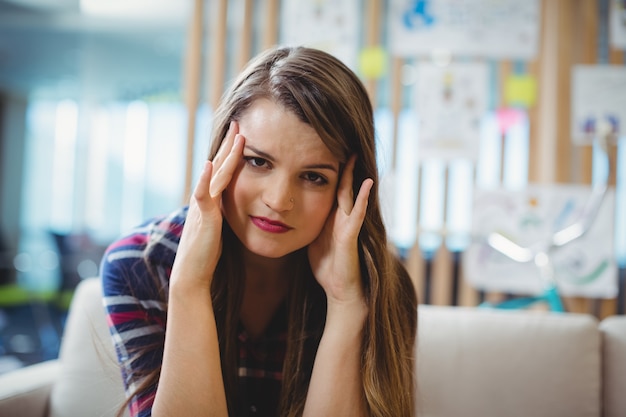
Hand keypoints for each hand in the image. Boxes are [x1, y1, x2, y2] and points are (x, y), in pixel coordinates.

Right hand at [171, 122, 244, 289]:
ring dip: (226, 153)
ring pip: (216, 174)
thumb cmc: (206, 254)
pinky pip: (204, 194)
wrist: (192, 273)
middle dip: (230, 144)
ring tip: (237, 135)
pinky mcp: (204, 217)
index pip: (223, 170)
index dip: (232, 152)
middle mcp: (205, 198)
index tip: (242, 135)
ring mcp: (203, 206)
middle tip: (239, 123)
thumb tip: (234, 206)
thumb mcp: (219, 227)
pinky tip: (210, 164)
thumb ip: (224, 213)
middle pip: (219, 165)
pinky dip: (206, 178)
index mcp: (211, 199)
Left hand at [307, 155, 372, 307]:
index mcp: (330, 217)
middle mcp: (342, 218)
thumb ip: (307, 223)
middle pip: (341, 187)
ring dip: (353, 177)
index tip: (321, 152)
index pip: (329, 188)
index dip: (326, 171)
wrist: (340, 289)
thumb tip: (287, 213)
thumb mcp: (312, 238)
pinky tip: (367, 184)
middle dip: (341, 167)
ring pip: (351, 196)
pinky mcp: (351, 236)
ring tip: (354, 157)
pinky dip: (363, 199)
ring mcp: (348, 225)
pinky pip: (358, 214)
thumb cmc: (327, 266)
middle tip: (342, 145)